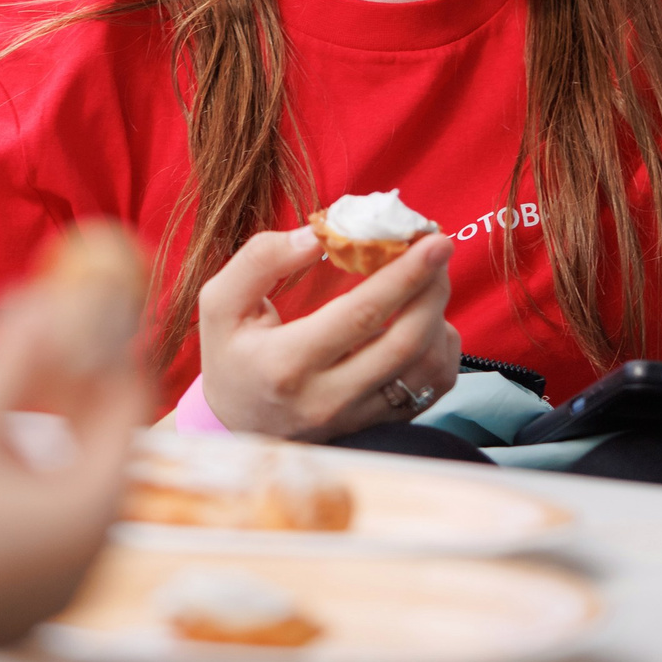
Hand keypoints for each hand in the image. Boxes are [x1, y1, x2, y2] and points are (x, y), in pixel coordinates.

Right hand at [0, 281, 148, 661]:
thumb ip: (9, 359)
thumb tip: (42, 298)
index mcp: (83, 523)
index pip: (126, 418)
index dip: (113, 356)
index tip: (97, 310)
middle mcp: (81, 568)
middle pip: (99, 458)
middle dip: (79, 395)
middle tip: (58, 339)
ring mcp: (46, 597)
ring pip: (66, 497)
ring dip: (52, 439)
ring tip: (21, 386)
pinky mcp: (9, 610)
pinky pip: (39, 534)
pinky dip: (28, 485)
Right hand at [197, 227, 460, 440]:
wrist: (233, 425)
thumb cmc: (231, 355)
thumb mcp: (221, 302)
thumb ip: (263, 260)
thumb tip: (319, 236)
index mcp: (286, 364)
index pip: (360, 315)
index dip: (403, 276)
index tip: (432, 242)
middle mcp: (327, 399)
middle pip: (405, 343)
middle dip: (432, 290)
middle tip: (438, 250)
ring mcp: (357, 418)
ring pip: (426, 369)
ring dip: (438, 317)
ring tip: (430, 281)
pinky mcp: (377, 426)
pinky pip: (430, 389)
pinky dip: (441, 350)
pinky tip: (426, 322)